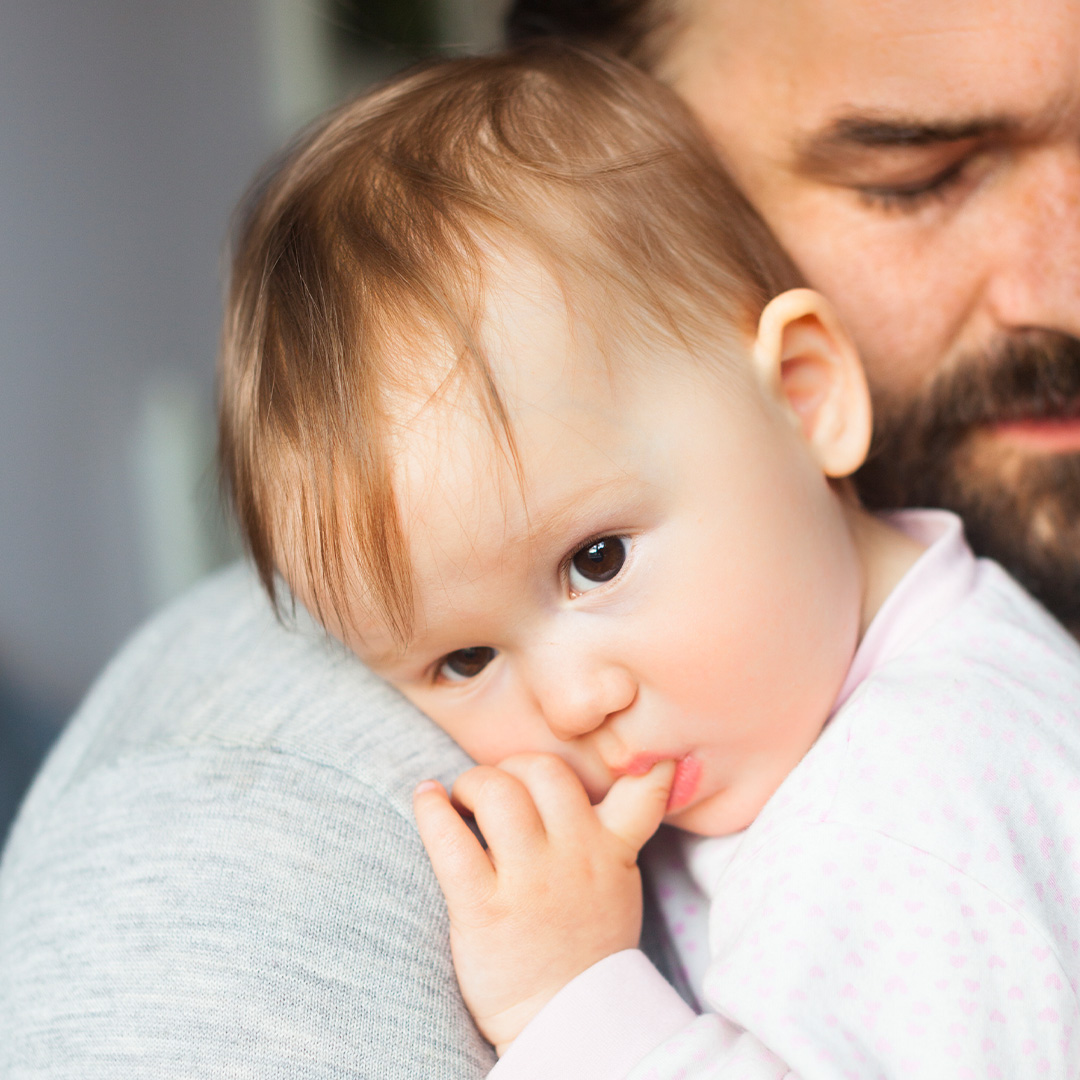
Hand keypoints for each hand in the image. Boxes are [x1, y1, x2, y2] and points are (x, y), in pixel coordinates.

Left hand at [414, 753, 673, 1054]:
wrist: (561, 1021)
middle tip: (496, 787)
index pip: (640, 787)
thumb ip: (623, 827)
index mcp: (612, 849)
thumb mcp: (621, 883)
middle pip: (542, 770)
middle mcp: (574, 857)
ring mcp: (529, 882)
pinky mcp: (483, 909)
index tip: (611, 753)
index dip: (635, 758)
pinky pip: (450, 840)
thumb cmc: (585, 945)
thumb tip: (647, 769)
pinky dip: (431, 809)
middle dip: (511, 767)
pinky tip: (427, 799)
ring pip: (497, 792)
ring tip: (464, 800)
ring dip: (473, 783)